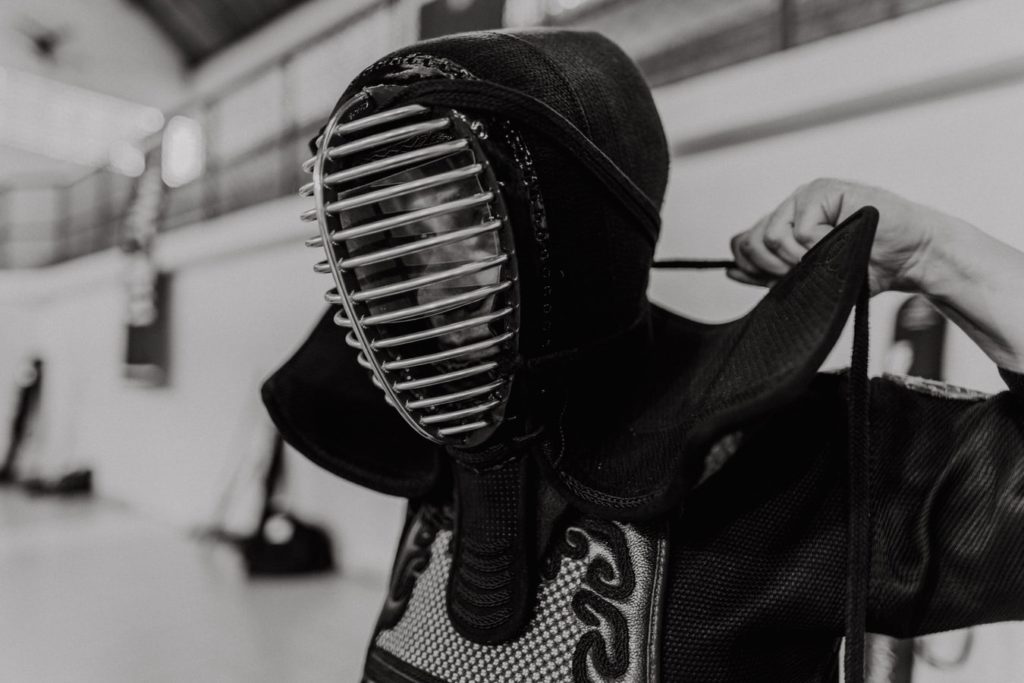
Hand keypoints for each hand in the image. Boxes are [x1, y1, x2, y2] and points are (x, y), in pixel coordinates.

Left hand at [727, 178, 956, 294]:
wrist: (911, 258)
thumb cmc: (867, 267)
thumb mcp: (811, 276)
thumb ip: (770, 273)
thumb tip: (730, 271)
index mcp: (786, 222)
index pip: (744, 243)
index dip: (752, 268)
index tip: (780, 280)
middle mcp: (792, 206)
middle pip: (751, 241)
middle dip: (774, 269)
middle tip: (809, 270)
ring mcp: (808, 195)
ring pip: (772, 236)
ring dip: (799, 258)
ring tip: (828, 257)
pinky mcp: (825, 190)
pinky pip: (800, 230)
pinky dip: (818, 246)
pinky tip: (841, 242)